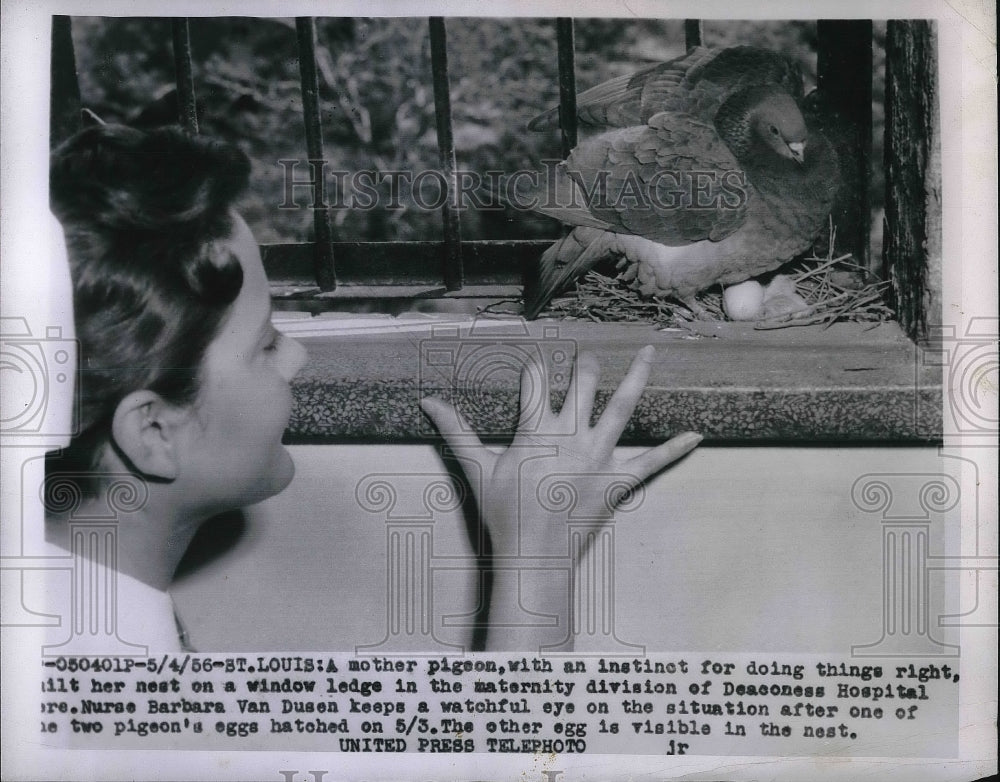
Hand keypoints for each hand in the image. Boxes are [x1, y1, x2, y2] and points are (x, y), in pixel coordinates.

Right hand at [420, 345, 701, 557]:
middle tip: (587, 351)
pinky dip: (674, 449)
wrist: (534, 557)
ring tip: (650, 350)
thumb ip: (455, 431)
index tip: (537, 353)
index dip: (534, 366)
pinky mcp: (619, 481)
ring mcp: (599, 456)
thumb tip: (427, 401)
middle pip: (582, 384)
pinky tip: (697, 435)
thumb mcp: (476, 468)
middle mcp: (572, 435)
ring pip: (622, 407)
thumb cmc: (503, 513)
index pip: (535, 382)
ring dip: (637, 376)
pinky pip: (652, 462)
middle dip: (584, 364)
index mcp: (537, 430)